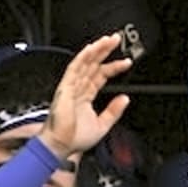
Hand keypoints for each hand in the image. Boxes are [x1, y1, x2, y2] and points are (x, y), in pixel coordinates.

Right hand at [38, 34, 131, 158]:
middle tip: (117, 39)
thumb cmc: (75, 139)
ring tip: (108, 40)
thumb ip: (114, 111)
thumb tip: (125, 99)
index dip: (113, 67)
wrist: (60, 147)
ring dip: (96, 50)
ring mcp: (70, 87)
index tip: (127, 62)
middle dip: (105, 51)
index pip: (101, 75)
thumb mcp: (103, 124)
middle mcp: (78, 89)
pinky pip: (73, 70)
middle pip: (93, 64)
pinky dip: (82, 58)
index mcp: (85, 96)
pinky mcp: (64, 88)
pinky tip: (91, 50)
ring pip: (84, 63)